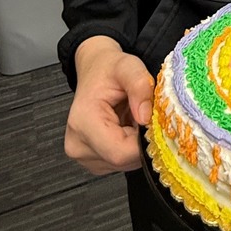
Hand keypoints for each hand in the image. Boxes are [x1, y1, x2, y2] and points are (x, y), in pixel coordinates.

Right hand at [64, 36, 154, 173]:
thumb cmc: (108, 69)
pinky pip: (122, 162)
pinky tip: (126, 128)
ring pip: (125, 163)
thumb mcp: (128, 66)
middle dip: (142, 141)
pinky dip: (131, 147)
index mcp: (83, 122)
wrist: (95, 70)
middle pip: (124, 160)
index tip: (153, 121)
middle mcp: (78, 144)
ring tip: (132, 118)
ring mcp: (84, 156)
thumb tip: (146, 117)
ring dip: (137, 144)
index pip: (120, 152)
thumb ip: (139, 85)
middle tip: (143, 115)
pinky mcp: (93, 161)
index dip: (144, 141)